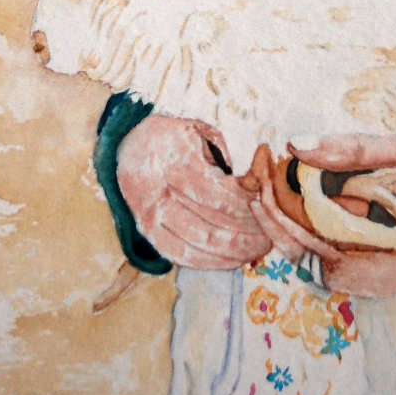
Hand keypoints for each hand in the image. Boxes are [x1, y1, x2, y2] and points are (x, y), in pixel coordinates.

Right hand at [116, 114, 270, 270]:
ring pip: (194, 246)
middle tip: (268, 240)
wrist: (127, 144)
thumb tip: (253, 188)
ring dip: (230, 253)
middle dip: (243, 237)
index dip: (245, 209)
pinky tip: (230, 260)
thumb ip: (226, 158)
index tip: (265, 213)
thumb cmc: (174, 137)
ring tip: (255, 251)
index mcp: (175, 161)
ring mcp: (148, 215)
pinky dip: (207, 262)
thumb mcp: (201, 132)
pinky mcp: (145, 230)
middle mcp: (158, 191)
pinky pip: (178, 255)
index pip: (217, 196)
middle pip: (208, 226)